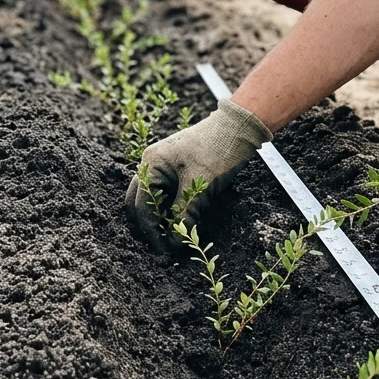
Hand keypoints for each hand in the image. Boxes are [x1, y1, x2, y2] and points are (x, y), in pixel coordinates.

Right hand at [125, 99, 271, 243]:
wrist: (239, 127)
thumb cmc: (218, 149)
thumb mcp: (201, 184)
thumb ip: (185, 213)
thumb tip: (174, 243)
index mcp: (151, 163)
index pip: (143, 206)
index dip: (152, 231)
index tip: (164, 250)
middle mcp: (151, 164)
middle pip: (139, 203)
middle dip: (148, 227)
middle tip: (163, 248)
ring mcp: (161, 167)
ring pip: (151, 200)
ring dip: (159, 220)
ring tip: (171, 239)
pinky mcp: (174, 171)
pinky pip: (165, 195)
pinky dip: (169, 210)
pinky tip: (178, 223)